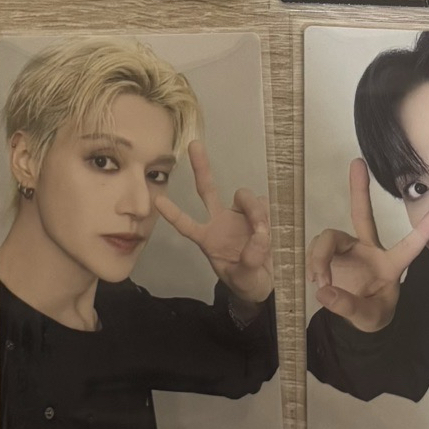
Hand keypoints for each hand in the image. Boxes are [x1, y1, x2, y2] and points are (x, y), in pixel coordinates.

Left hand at [156, 140, 271, 302]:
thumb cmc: (245, 282)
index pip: (187, 224)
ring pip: (244, 197)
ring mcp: (239, 216)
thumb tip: (258, 236)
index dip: (173, 213)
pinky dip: (268, 215)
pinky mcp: (260, 216)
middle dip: (201, 166)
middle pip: (207, 189)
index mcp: (207, 238)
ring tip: (262, 230)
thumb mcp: (244, 279)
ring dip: (254, 209)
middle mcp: (220, 221)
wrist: (265, 283)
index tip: (157, 201)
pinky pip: (264, 205)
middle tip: (194, 144)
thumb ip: (249, 261)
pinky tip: (271, 229)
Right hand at [305, 159, 428, 332]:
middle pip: (362, 215)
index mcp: (389, 266)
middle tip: (357, 163)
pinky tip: (315, 280)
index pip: (407, 249)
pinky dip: (313, 263)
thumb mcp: (367, 317)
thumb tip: (323, 291)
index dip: (421, 233)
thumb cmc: (370, 314)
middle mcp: (368, 249)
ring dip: (320, 257)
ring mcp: (347, 249)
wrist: (352, 317)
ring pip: (329, 237)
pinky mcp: (329, 253)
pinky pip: (315, 249)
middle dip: (359, 189)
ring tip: (320, 281)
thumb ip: (348, 306)